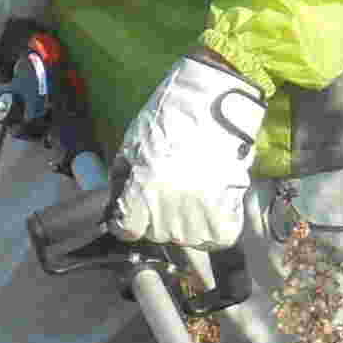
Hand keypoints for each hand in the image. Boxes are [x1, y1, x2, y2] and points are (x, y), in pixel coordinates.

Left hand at [107, 52, 265, 259]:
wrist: (215, 104)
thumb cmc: (170, 118)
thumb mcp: (132, 144)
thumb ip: (122, 178)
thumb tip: (115, 202)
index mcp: (143, 189)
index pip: (127, 229)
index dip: (127, 220)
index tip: (131, 212)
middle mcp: (169, 208)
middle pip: (156, 234)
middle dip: (156, 217)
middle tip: (167, 191)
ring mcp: (200, 213)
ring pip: (185, 239)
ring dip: (185, 224)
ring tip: (190, 196)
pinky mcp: (227, 213)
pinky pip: (216, 238)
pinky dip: (212, 229)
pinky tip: (210, 207)